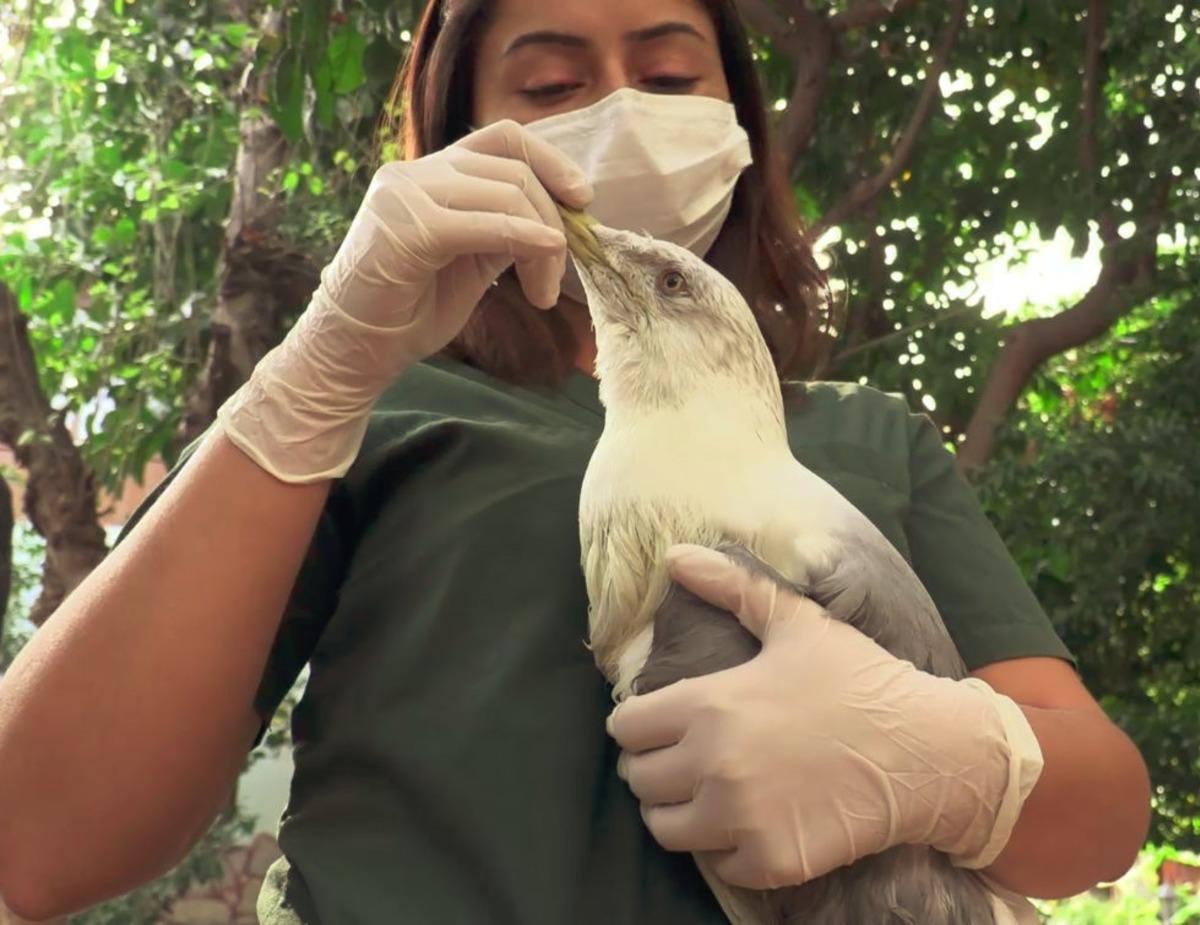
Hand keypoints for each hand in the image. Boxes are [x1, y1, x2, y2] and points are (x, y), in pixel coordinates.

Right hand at [216, 119, 591, 482]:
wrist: (354, 352)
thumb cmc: (409, 312)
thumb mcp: (472, 262)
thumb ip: (505, 231)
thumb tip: (559, 222)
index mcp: (429, 173)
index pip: (502, 139)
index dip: (551, 160)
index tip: (582, 200)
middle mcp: (413, 172)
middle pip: (513, 171)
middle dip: (554, 222)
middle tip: (556, 280)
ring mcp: (404, 195)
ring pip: (506, 195)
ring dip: (543, 243)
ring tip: (542, 293)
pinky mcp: (406, 228)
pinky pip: (485, 225)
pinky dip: (525, 240)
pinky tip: (544, 267)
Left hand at [607, 544, 1043, 889]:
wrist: (927, 750)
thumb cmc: (859, 680)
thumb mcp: (796, 622)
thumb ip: (730, 586)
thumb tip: (675, 554)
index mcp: (709, 705)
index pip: (625, 728)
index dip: (638, 725)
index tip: (661, 726)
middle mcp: (714, 765)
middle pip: (638, 781)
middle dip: (655, 768)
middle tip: (686, 760)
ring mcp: (741, 818)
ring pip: (665, 830)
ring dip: (679, 812)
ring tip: (707, 795)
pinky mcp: (771, 860)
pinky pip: (717, 865)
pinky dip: (726, 850)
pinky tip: (750, 823)